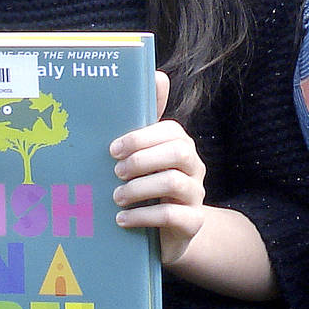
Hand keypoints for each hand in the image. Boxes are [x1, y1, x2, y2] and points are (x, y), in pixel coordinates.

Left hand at [111, 71, 209, 264]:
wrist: (168, 234)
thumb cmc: (148, 187)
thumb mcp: (144, 156)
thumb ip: (146, 121)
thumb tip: (157, 74)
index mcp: (181, 146)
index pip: (170, 131)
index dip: (141, 138)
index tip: (112, 149)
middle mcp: (194, 168)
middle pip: (179, 152)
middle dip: (142, 160)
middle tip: (115, 172)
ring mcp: (196, 196)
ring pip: (174, 183)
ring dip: (139, 188)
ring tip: (117, 197)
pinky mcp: (193, 224)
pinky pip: (173, 216)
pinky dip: (143, 216)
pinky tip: (122, 219)